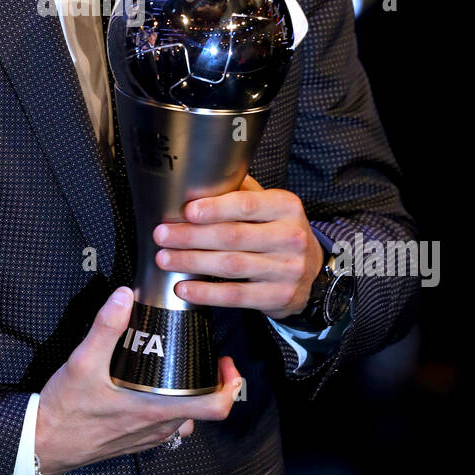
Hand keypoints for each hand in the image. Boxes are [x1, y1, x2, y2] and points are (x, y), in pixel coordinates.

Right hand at [35, 287, 242, 474]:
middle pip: (204, 409)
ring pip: (185, 418)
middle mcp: (158, 429)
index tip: (224, 361)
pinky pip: (166, 425)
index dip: (230, 384)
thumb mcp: (82, 363)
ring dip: (190, 395)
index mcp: (156, 411)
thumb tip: (124, 296)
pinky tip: (152, 387)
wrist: (42, 444)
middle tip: (201, 354)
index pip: (215, 408)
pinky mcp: (135, 440)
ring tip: (179, 368)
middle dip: (208, 381)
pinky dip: (170, 406)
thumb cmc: (65, 411)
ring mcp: (148, 437)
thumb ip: (105, 328)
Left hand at [152, 175, 322, 320]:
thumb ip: (242, 192)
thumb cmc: (280, 232)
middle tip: (162, 235)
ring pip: (231, 266)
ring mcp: (287, 270)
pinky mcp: (278, 297)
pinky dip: (206, 292)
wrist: (312, 272)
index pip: (247, 205)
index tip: (187, 211)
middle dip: (192, 236)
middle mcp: (291, 237)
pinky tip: (184, 287)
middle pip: (233, 236)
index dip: (215, 208)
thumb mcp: (271, 206)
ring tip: (165, 258)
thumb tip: (200, 177)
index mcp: (286, 207)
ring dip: (192, 262)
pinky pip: (236, 296)